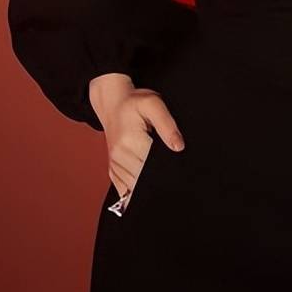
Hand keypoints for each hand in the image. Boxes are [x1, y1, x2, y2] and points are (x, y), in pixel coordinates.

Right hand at [101, 87, 184, 208]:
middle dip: (156, 180)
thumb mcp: (154, 104)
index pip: (150, 169)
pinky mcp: (113, 169)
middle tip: (169, 172)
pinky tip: (144, 178)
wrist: (112, 103)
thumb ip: (167, 126)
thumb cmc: (133, 102)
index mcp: (130, 143)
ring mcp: (114, 165)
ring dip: (146, 186)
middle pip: (142, 182)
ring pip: (132, 189)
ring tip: (156, 171)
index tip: (173, 170)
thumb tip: (178, 147)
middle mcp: (119, 157)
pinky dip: (135, 188)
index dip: (164, 172)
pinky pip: (124, 189)